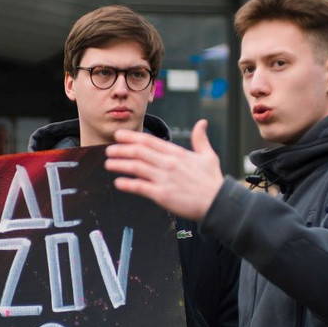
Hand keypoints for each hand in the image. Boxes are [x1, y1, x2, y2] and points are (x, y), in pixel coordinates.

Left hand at [105, 120, 223, 220]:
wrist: (218, 203)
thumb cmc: (212, 182)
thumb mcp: (208, 156)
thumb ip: (200, 139)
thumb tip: (202, 123)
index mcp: (177, 153)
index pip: (150, 141)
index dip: (132, 137)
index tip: (119, 135)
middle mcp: (168, 163)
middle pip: (139, 152)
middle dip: (121, 149)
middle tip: (110, 149)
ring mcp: (164, 178)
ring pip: (137, 167)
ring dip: (120, 164)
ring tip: (109, 163)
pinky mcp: (162, 194)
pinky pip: (140, 187)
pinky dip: (128, 184)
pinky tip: (119, 182)